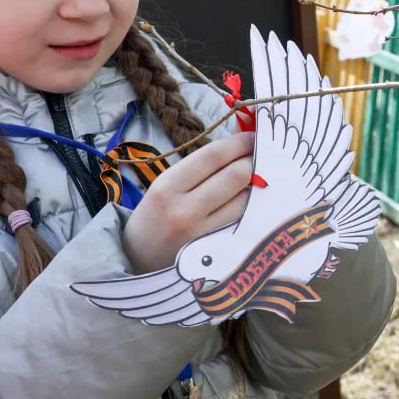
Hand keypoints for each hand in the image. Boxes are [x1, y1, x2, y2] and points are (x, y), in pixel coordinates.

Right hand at [121, 132, 253, 273]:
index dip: (238, 143)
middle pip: (235, 175)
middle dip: (253, 160)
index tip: (252, 136)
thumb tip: (237, 146)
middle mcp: (183, 209)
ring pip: (245, 198)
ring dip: (256, 184)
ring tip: (257, 177)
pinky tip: (252, 198)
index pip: (212, 156)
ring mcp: (201, 233)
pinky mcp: (214, 249)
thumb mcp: (164, 187)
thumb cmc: (154, 218)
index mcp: (167, 187)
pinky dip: (251, 205)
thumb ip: (198, 169)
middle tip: (261, 154)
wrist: (136, 263)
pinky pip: (242, 220)